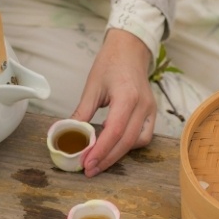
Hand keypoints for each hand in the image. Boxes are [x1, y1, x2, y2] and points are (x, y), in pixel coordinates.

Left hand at [71, 29, 156, 177]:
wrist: (130, 49)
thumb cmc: (110, 63)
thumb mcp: (92, 86)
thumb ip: (82, 112)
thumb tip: (67, 133)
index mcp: (127, 97)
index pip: (114, 131)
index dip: (100, 150)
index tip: (86, 163)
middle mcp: (143, 105)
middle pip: (126, 141)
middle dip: (106, 159)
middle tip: (89, 169)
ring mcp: (150, 110)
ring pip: (137, 142)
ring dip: (118, 154)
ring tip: (99, 160)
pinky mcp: (151, 113)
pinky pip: (143, 136)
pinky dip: (128, 145)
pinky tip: (114, 147)